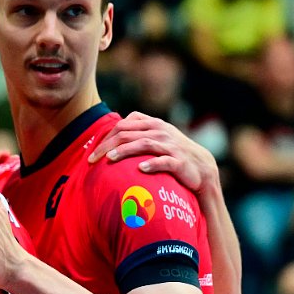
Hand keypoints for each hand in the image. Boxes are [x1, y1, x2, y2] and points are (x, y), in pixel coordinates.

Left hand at [90, 112, 217, 195]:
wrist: (202, 167)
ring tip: (110, 159)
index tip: (92, 151)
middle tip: (91, 160)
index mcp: (152, 124)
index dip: (105, 136)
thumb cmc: (173, 152)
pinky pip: (165, 161)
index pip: (123, 125)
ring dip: (125, 151)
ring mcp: (170, 146)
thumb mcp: (157, 137)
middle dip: (107, 145)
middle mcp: (160, 131)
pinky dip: (152, 164)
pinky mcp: (180, 161)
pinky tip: (140, 169)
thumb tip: (113, 134)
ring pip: (144, 144)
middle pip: (128, 133)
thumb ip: (138, 132)